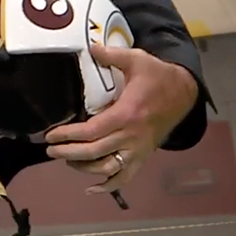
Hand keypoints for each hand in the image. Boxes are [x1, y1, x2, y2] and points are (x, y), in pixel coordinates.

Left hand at [42, 44, 199, 196]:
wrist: (185, 92)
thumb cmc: (158, 75)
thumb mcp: (136, 59)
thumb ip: (111, 55)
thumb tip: (90, 48)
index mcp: (127, 113)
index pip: (91, 131)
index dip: (69, 135)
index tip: (51, 136)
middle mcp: (132, 136)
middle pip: (95, 152)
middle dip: (69, 153)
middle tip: (50, 150)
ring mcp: (139, 149)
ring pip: (108, 168)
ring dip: (85, 168)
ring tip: (67, 160)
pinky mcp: (144, 155)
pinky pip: (127, 176)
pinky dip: (109, 186)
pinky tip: (93, 188)